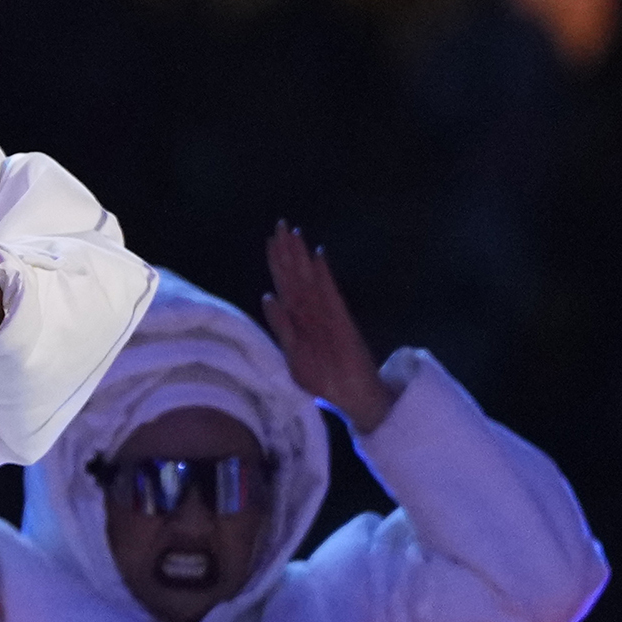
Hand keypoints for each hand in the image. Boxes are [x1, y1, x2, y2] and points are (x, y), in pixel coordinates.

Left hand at [263, 221, 399, 433]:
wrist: (353, 397)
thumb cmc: (323, 380)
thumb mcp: (292, 357)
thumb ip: (282, 329)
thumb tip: (267, 298)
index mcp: (298, 321)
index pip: (285, 285)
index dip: (278, 262)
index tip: (271, 239)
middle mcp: (311, 313)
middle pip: (296, 277)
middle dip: (288, 252)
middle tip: (281, 224)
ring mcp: (326, 316)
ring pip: (310, 281)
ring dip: (301, 257)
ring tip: (294, 233)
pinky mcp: (341, 323)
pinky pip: (330, 297)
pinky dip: (324, 277)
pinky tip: (318, 257)